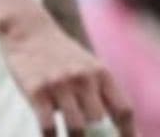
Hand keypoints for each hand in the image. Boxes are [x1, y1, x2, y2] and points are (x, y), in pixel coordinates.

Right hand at [0, 12, 134, 135]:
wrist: (30, 32)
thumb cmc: (63, 57)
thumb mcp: (89, 68)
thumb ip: (102, 94)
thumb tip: (116, 128)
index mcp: (102, 74)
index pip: (123, 110)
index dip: (129, 133)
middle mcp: (85, 79)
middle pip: (100, 122)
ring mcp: (61, 85)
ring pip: (77, 128)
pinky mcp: (37, 91)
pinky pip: (49, 127)